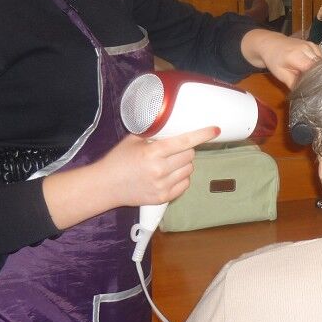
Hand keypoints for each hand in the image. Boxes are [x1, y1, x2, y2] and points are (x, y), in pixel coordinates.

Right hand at [42, 125, 220, 229]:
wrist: (106, 186)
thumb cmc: (119, 159)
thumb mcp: (133, 140)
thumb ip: (154, 133)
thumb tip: (173, 122)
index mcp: (153, 153)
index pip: (185, 142)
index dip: (202, 134)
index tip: (215, 129)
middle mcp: (160, 170)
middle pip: (190, 155)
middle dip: (186, 149)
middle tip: (175, 148)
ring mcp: (162, 186)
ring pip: (189, 170)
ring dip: (184, 163)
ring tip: (171, 162)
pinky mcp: (163, 198)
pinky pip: (185, 184)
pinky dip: (182, 177)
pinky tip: (170, 174)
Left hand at [241, 29, 321, 87]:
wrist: (271, 44)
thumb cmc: (274, 60)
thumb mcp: (281, 74)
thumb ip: (293, 84)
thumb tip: (304, 94)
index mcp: (297, 55)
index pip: (313, 70)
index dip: (315, 79)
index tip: (315, 88)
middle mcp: (307, 48)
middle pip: (320, 65)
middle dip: (319, 75)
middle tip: (316, 85)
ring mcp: (312, 45)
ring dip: (320, 70)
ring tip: (315, 77)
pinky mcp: (314, 45)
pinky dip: (320, 64)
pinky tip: (314, 69)